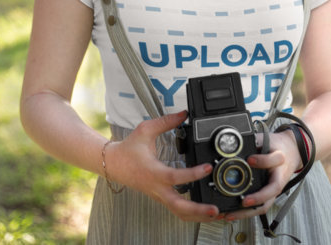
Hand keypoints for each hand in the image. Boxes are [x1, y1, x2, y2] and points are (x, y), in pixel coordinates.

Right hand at [104, 110, 219, 221]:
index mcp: (153, 172)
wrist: (114, 164)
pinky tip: (205, 211)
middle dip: (198, 210)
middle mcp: (157, 188)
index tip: (207, 168)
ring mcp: (159, 195)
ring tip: (216, 214)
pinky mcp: (161, 198)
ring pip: (179, 213)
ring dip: (198, 215)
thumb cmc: (128, 148)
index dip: (193, 174)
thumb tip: (184, 114)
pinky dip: (192, 213)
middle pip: (179, 207)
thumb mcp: (146, 130)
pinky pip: (177, 210)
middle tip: (215, 209)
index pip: (175, 177)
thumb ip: (166, 122)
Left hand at [223, 130, 301, 221]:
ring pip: (264, 205)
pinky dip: (246, 213)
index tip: (249, 159)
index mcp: (280, 159)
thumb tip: (235, 144)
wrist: (291, 152)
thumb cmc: (277, 146)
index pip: (273, 160)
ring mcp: (274, 189)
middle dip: (256, 199)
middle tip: (242, 202)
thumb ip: (254, 141)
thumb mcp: (267, 139)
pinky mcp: (269, 195)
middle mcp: (278, 177)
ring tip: (230, 214)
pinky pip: (259, 206)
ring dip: (247, 212)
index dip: (261, 160)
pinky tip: (233, 214)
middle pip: (270, 193)